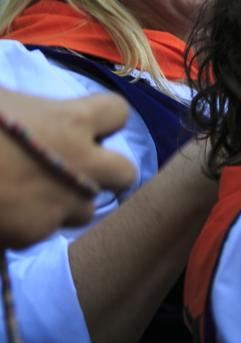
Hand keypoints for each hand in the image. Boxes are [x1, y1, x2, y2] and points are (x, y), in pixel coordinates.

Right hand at [0, 90, 135, 247]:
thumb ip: (25, 107)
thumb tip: (29, 110)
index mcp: (69, 121)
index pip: (118, 113)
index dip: (102, 117)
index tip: (84, 120)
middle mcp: (78, 165)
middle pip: (125, 173)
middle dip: (105, 169)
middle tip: (75, 165)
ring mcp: (59, 204)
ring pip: (88, 209)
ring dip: (68, 200)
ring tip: (31, 189)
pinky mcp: (34, 235)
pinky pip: (46, 231)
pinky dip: (31, 222)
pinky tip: (3, 209)